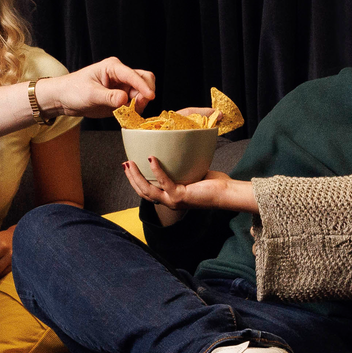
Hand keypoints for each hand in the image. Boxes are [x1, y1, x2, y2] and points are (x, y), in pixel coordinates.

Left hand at [38, 56, 156, 116]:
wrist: (63, 99)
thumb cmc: (73, 90)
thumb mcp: (90, 94)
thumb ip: (109, 97)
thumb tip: (125, 99)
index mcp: (113, 67)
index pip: (134, 75)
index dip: (143, 86)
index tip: (150, 97)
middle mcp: (120, 75)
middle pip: (144, 80)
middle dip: (145, 93)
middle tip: (138, 107)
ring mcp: (122, 86)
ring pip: (142, 93)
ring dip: (140, 104)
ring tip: (129, 113)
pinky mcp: (120, 98)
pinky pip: (135, 103)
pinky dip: (135, 110)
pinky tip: (128, 116)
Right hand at [125, 161, 257, 217]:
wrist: (226, 192)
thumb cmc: (212, 183)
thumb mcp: (191, 173)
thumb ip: (180, 167)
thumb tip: (174, 150)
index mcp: (170, 198)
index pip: (147, 192)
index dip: (135, 181)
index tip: (129, 167)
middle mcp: (169, 202)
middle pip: (143, 192)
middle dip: (131, 178)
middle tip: (125, 164)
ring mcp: (174, 201)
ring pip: (148, 190)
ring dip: (137, 176)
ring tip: (130, 163)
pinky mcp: (180, 196)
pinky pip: (164, 182)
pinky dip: (156, 170)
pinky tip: (151, 159)